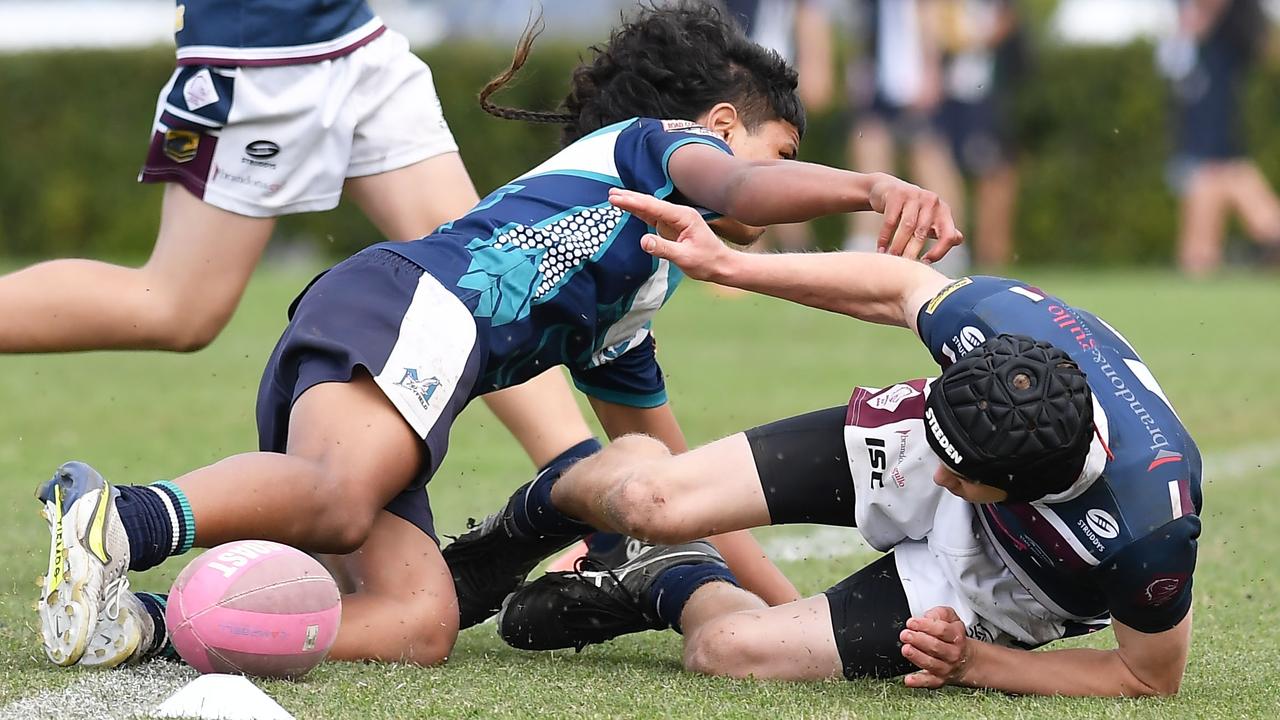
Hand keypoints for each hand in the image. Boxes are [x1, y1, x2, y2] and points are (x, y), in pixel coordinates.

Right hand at [607, 188, 729, 281]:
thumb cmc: (706, 261)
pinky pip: (652, 217)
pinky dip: (639, 212)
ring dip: (632, 203)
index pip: (654, 207)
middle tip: (611, 195)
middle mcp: (678, 214)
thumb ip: (663, 248)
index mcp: (683, 217)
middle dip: (630, 198)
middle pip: (650, 203)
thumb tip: (643, 241)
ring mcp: (674, 219)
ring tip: (614, 197)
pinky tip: (628, 208)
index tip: (617, 199)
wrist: (720, 264)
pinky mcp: (671, 227)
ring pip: (650, 208)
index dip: (634, 202)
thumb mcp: (684, 257)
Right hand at [867, 174, 963, 263]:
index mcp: (943, 210)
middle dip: (912, 252)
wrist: (887, 189)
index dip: (939, 252)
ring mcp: (914, 196)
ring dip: (898, 246)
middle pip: (923, 233)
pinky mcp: (897, 194)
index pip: (948, 235)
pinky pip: (890, 221)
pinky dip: (885, 237)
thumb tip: (958, 239)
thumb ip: (943, 230)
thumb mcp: (928, 218)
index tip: (924, 263)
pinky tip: (880, 249)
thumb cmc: (911, 210)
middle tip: (903, 267)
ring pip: (907, 227)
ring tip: (891, 259)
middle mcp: (932, 201)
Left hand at [900, 606, 972, 688]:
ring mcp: (946, 667)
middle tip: (906, 634)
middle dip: (918, 639)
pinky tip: (908, 679)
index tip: (912, 622)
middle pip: (936, 646)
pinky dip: (918, 682)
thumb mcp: (952, 619)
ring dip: (916, 656)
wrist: (966, 660)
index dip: (925, 625)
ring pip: (931, 663)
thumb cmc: (954, 637)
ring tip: (906, 649)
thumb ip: (941, 613)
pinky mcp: (938, 679)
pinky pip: (928, 682)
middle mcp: (952, 653)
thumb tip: (928, 616)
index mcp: (956, 636)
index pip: (942, 630)